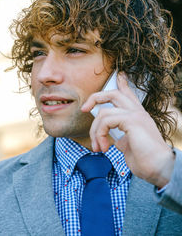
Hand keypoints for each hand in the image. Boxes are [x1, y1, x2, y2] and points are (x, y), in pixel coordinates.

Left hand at [81, 72, 174, 187]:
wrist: (157, 168)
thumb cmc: (144, 159)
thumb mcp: (128, 144)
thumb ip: (120, 136)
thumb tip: (113, 139)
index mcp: (137, 115)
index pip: (129, 94)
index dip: (122, 83)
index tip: (119, 74)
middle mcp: (138, 112)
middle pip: (113, 94)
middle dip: (94, 98)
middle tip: (84, 109)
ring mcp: (136, 114)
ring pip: (103, 113)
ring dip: (95, 132)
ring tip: (98, 147)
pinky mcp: (132, 120)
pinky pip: (105, 120)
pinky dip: (99, 134)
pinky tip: (104, 147)